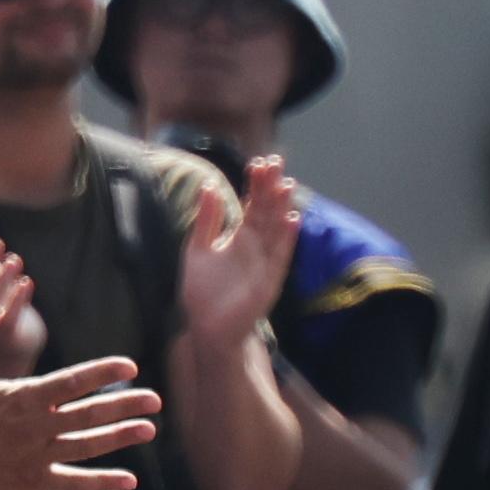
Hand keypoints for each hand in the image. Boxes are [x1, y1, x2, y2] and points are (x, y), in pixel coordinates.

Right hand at [0, 275, 160, 489]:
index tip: (130, 364)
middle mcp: (34, 427)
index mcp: (21, 397)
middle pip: (89, 414)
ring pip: (87, 446)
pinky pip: (73, 481)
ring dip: (120, 438)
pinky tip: (130, 481)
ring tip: (149, 430)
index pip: (71, 381)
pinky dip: (102, 482)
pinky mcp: (31, 481)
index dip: (103, 372)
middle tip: (156, 400)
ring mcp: (35, 457)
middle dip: (124, 405)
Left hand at [180, 159, 305, 346]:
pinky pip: (280, 257)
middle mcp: (256, 246)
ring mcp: (265, 262)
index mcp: (240, 236)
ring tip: (286, 184)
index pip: (253, 204)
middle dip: (272, 187)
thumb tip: (209, 186)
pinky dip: (287, 239)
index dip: (257, 184)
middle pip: (268, 211)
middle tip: (276, 162)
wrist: (206, 327)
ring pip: (276, 229)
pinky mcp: (269, 280)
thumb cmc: (202, 291)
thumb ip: (206, 220)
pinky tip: (292, 220)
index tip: (260, 162)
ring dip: (282, 207)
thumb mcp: (197, 249)